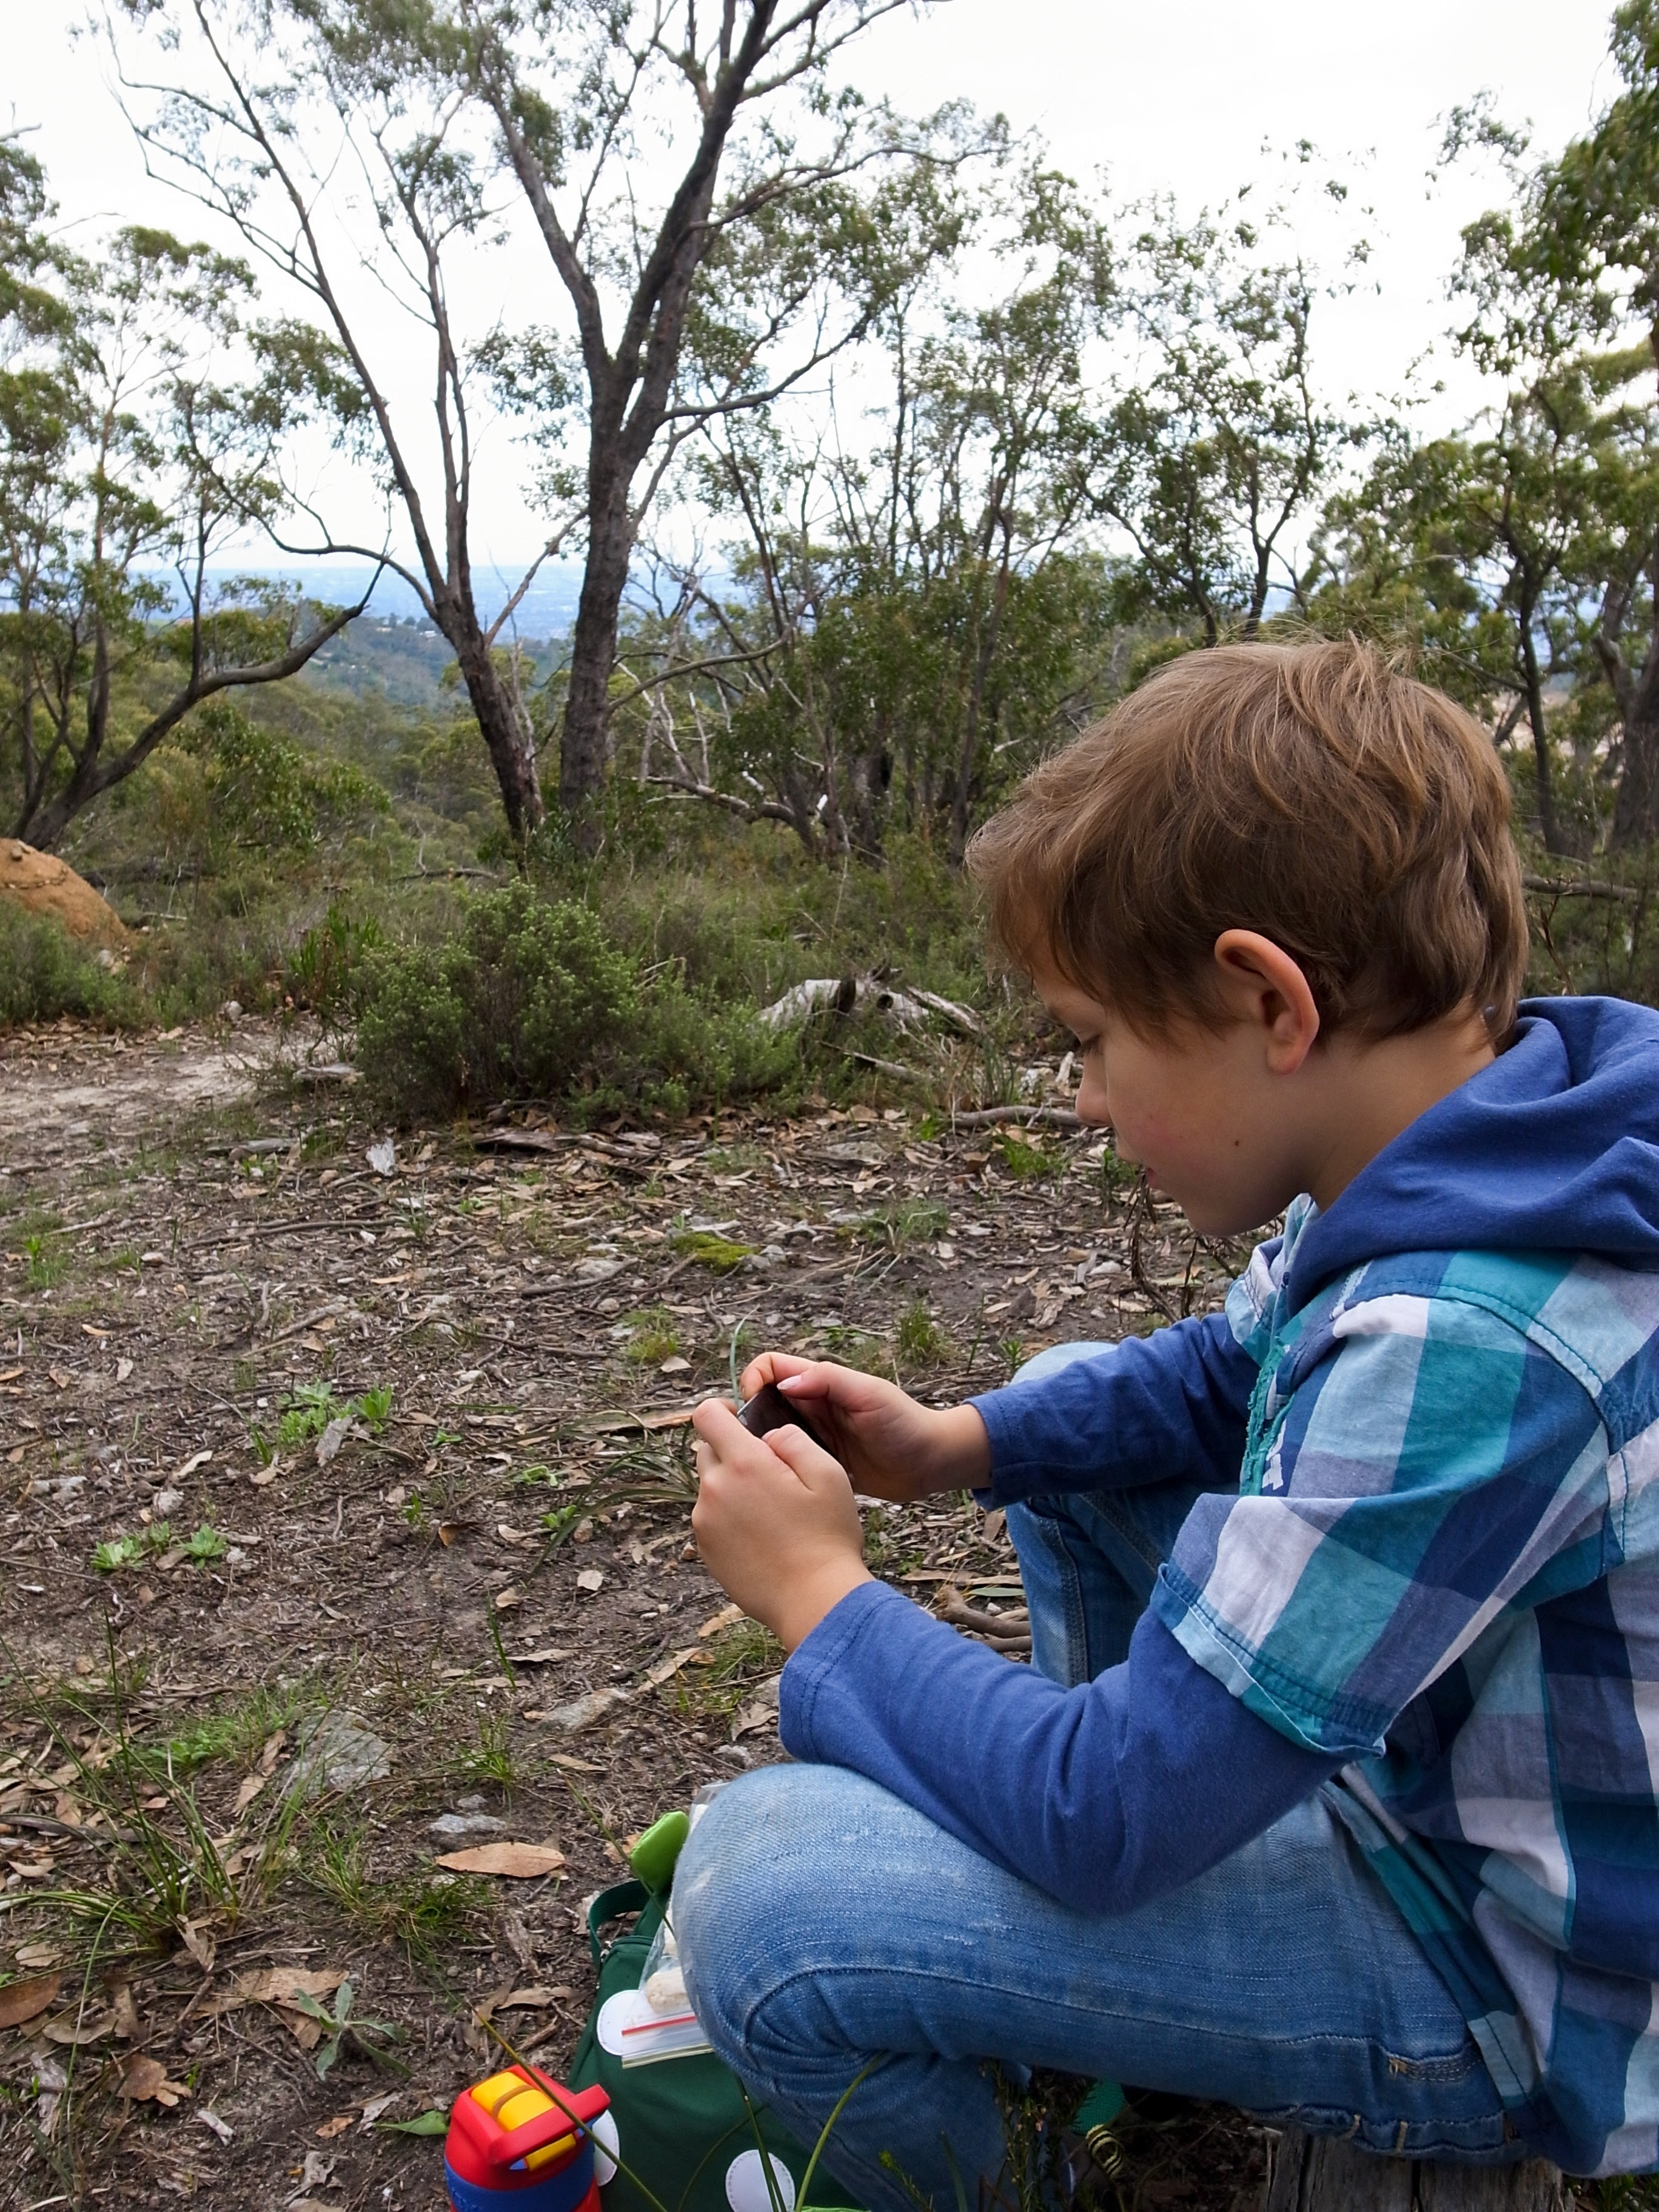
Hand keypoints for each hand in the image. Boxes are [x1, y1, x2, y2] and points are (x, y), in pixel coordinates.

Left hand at [691, 1398, 871, 1649]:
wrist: (815, 1601)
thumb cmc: (827, 1538)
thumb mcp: (827, 1474)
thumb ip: (792, 1440)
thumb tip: (768, 1436)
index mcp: (743, 1464)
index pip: (707, 1415)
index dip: (722, 1411)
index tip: (740, 1421)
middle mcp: (714, 1489)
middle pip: (707, 1450)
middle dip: (732, 1452)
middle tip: (770, 1474)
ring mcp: (705, 1522)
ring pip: (710, 1486)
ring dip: (731, 1487)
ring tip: (770, 1512)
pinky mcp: (706, 1550)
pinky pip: (711, 1518)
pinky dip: (729, 1518)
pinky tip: (762, 1536)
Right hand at [735, 1353, 989, 1503]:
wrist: (931, 1463)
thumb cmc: (905, 1423)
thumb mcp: (869, 1395)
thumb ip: (829, 1381)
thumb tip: (784, 1383)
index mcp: (820, 1382)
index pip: (770, 1368)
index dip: (753, 1380)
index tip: (752, 1406)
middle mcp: (812, 1406)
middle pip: (763, 1401)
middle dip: (748, 1417)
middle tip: (749, 1444)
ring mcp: (815, 1435)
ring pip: (771, 1433)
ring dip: (761, 1445)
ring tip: (759, 1466)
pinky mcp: (820, 1462)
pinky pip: (789, 1460)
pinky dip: (778, 1467)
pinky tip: (776, 1483)